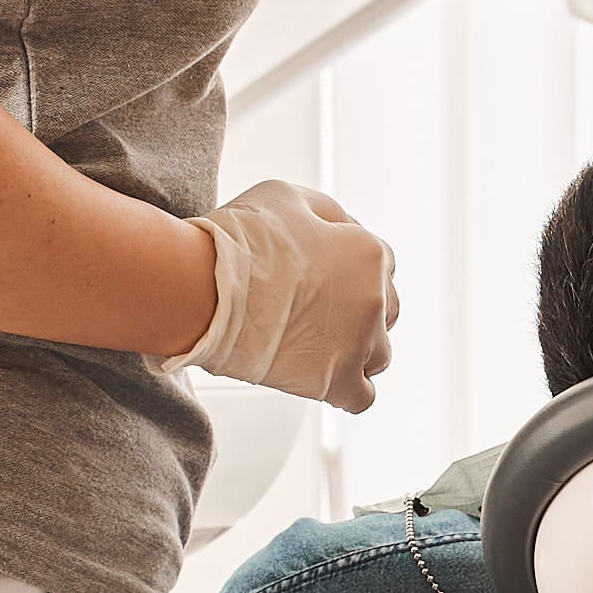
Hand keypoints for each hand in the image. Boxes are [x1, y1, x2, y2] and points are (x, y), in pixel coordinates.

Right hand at [187, 178, 399, 413]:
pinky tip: (327, 379)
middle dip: (359, 308)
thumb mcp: (288, 195)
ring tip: (320, 345)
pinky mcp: (336, 382)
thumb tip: (341, 229)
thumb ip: (327, 213)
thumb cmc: (240, 238)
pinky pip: (363, 397)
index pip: (381, 263)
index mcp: (368, 253)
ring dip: (358, 349)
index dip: (351, 267)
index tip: (322, 274)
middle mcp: (376, 299)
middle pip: (387, 309)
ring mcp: (360, 344)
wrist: (205, 287)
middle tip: (318, 309)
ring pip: (380, 354)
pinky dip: (349, 390)